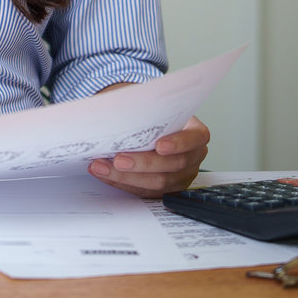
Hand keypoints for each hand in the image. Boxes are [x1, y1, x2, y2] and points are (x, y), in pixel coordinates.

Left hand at [87, 116, 209, 197]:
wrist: (150, 128)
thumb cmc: (154, 115)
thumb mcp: (153, 105)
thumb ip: (144, 107)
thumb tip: (117, 107)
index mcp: (196, 134)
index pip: (195, 138)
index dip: (179, 143)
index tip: (159, 145)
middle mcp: (193, 157)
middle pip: (173, 165)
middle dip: (143, 163)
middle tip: (119, 159)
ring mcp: (181, 176)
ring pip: (158, 182)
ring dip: (127, 176)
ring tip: (102, 167)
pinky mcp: (165, 190)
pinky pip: (145, 191)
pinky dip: (122, 182)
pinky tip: (105, 173)